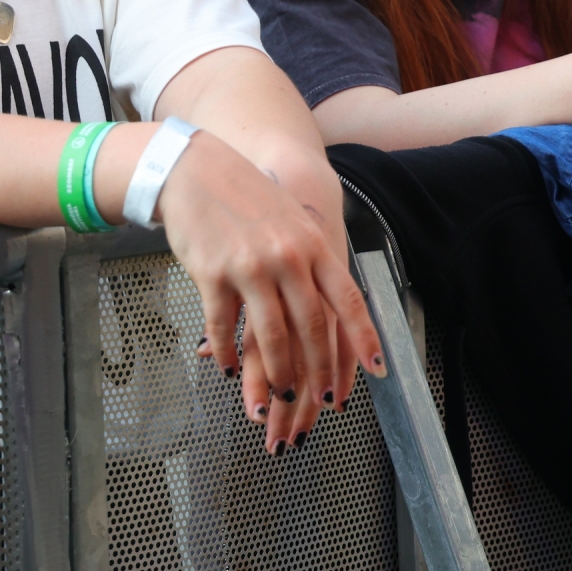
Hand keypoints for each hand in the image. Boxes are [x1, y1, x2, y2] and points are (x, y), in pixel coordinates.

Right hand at [156, 133, 384, 453]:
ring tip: (280, 396)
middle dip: (319, 372)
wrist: (194, 169)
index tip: (377, 370)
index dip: (364, 338)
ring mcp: (250, 266)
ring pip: (271, 337)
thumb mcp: (291, 220)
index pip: (349, 299)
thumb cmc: (246, 197)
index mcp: (313, 243)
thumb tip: (332, 306)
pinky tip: (226, 369)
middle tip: (321, 400)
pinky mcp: (213, 274)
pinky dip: (226, 356)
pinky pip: (223, 328)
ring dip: (278, 374)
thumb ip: (312, 259)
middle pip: (312, 327)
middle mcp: (288, 257)